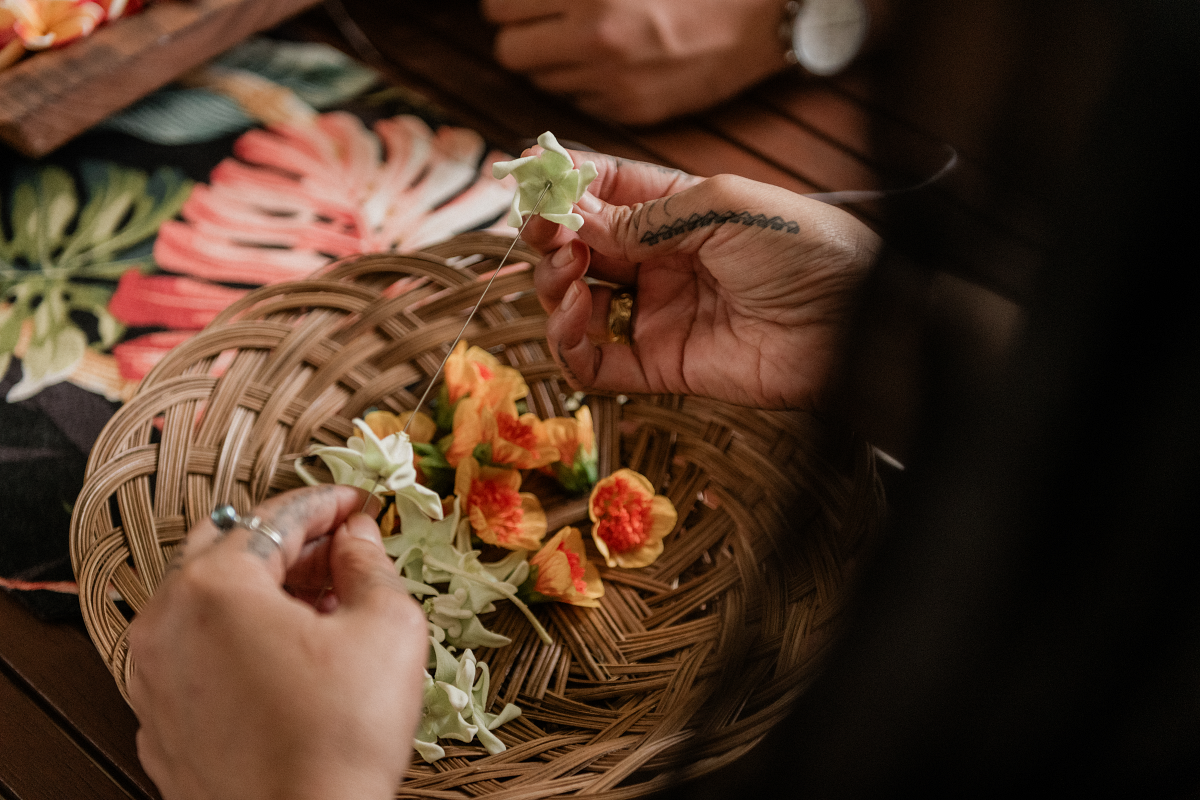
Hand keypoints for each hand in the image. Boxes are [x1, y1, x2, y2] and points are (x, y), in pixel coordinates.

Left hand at [127, 485, 426, 799]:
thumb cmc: (340, 738)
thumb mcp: (385, 628)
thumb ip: (369, 565)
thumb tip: (357, 539)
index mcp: (213, 588)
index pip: (275, 517)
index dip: (327, 502)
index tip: (358, 503)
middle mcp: (165, 625)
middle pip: (228, 551)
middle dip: (289, 543)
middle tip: (342, 548)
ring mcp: (154, 678)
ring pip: (208, 605)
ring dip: (265, 591)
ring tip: (325, 606)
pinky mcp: (160, 723)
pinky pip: (197, 656)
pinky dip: (239, 640)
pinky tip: (291, 658)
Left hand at [481, 0, 788, 124]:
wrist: (758, 20)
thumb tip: (522, 2)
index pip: (501, 8)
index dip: (509, 5)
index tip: (523, 3)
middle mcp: (595, 41)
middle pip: (511, 53)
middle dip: (522, 36)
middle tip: (544, 22)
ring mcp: (612, 82)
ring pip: (543, 82)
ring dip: (553, 63)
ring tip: (586, 41)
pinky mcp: (631, 112)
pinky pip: (582, 103)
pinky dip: (588, 86)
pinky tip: (616, 64)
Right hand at [524, 151, 880, 408]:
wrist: (853, 319)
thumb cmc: (805, 245)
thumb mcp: (720, 206)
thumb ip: (641, 217)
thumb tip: (573, 219)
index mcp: (675, 210)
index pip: (600, 191)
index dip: (560, 187)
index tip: (528, 185)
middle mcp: (658, 260)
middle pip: (578, 248)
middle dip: (550, 238)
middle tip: (548, 236)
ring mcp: (656, 313)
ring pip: (575, 304)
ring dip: (552, 286)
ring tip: (566, 275)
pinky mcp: (659, 365)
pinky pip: (595, 363)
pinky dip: (569, 344)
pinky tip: (574, 317)